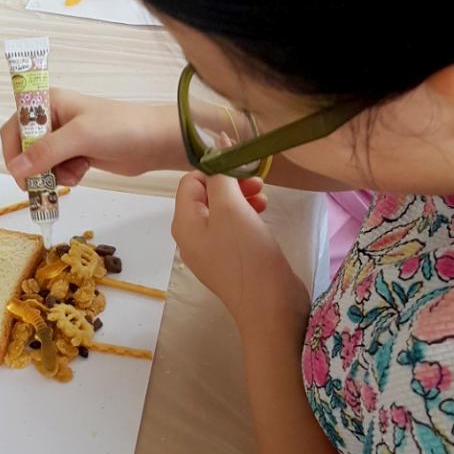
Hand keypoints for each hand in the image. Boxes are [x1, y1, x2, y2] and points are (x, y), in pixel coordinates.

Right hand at [1, 90, 182, 186]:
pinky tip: (83, 171)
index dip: (13, 150)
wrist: (155, 142)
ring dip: (53, 173)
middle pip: (26, 148)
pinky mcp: (78, 153)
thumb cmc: (120, 128)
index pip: (15, 127)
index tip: (20, 173)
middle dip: (34, 167)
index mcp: (49, 102)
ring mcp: (66, 138)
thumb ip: (46, 151)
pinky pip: (59, 169)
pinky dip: (67, 175)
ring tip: (74, 173)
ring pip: (42, 163)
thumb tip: (16, 167)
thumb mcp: (80, 136)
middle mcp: (54, 118)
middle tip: (41, 185)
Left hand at [172, 171, 308, 326]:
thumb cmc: (247, 254)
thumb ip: (221, 177)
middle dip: (231, 184)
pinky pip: (232, 229)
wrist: (269, 306)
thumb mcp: (231, 208)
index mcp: (184, 223)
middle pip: (205, 196)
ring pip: (222, 212)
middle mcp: (191, 237)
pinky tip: (263, 216)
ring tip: (265, 199)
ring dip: (242, 199)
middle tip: (258, 182)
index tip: (242, 168)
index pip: (190, 181)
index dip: (214, 170)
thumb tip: (216, 148)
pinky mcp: (230, 261)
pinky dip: (247, 217)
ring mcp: (210, 251)